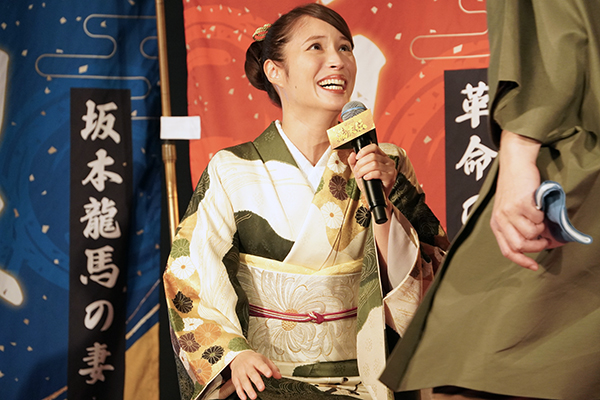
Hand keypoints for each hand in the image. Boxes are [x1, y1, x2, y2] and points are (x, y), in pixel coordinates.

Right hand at [230, 350, 280, 399]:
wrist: (239, 357)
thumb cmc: (253, 359)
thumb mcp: (264, 360)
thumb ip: (272, 368)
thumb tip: (279, 376)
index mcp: (255, 360)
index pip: (261, 364)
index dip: (265, 369)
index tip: (269, 374)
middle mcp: (247, 366)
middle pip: (252, 374)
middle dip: (257, 381)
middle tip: (262, 388)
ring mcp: (240, 372)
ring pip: (244, 381)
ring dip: (248, 389)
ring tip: (253, 396)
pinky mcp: (235, 378)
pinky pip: (237, 386)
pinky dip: (240, 392)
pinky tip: (244, 397)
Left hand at [347, 143, 396, 197]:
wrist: (375, 197)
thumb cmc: (369, 183)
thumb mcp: (360, 171)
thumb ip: (354, 163)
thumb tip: (352, 154)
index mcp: (382, 157)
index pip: (374, 147)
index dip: (364, 151)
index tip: (357, 157)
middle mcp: (388, 161)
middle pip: (372, 156)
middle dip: (361, 163)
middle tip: (356, 171)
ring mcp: (391, 169)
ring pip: (374, 164)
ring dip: (363, 170)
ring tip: (359, 175)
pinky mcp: (391, 178)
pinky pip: (378, 173)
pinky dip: (369, 175)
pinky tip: (366, 178)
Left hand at [490, 131, 555, 269]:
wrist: (515, 165)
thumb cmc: (515, 189)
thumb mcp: (509, 210)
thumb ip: (517, 227)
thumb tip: (538, 244)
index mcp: (496, 224)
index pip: (507, 251)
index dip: (522, 261)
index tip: (534, 266)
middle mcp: (500, 219)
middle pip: (520, 246)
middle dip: (536, 246)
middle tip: (544, 238)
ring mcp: (509, 211)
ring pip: (531, 233)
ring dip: (540, 228)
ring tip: (539, 217)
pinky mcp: (520, 203)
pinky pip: (537, 219)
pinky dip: (542, 215)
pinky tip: (537, 205)